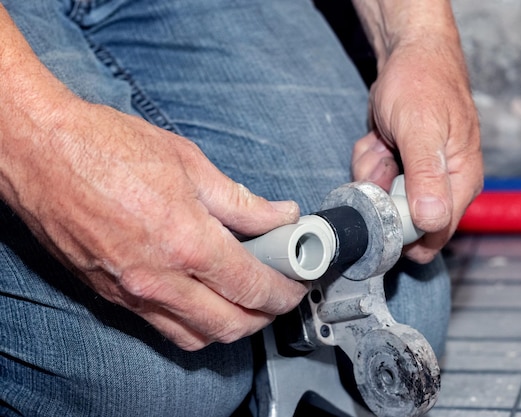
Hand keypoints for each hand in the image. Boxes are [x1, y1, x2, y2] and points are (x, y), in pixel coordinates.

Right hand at [3, 98, 306, 350]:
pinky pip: (161, 328)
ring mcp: (132, 293)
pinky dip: (192, 325)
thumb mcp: (188, 163)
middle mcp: (159, 278)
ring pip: (196, 337)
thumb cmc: (106, 147)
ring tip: (244, 300)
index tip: (296, 284)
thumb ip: (240, 200)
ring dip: (230, 327)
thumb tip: (279, 215)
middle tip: (277, 294)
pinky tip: (202, 299)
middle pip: (230, 326)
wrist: (39, 151)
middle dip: (265, 316)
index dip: (284, 291)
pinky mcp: (110, 296)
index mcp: (186, 241)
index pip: (252, 286)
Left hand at [352, 27, 482, 262]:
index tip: (383, 203)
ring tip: (383, 142)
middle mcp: (443, 185)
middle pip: (403, 221)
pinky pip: (374, 181)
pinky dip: (369, 160)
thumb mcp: (421, 128)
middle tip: (384, 157)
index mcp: (461, 180)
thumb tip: (433, 221)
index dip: (404, 229)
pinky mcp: (400, 168)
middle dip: (382, 193)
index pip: (436, 232)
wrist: (408, 54)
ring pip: (383, 200)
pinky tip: (379, 139)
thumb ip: (427, 175)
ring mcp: (419, 177)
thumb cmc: (423, 82)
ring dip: (372, 172)